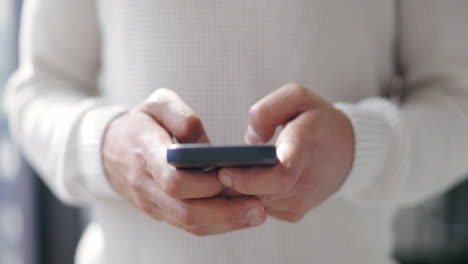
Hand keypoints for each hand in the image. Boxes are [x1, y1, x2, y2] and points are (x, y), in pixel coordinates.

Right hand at [103, 88, 266, 235]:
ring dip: (225, 222)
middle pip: (185, 210)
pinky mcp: (159, 211)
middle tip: (259, 208)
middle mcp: (146, 185)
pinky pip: (187, 225)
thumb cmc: (140, 123)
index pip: (173, 180)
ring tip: (257, 214)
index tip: (229, 177)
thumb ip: (181, 115)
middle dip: (224, 212)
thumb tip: (206, 145)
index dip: (203, 184)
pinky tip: (239, 216)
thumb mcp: (156, 103)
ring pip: (188, 223)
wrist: (108, 149)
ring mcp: (151, 202)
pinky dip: (215, 223)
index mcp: (145, 154)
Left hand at [218, 83, 353, 221]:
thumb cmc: (317, 120)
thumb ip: (267, 110)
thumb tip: (250, 141)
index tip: (224, 170)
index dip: (248, 179)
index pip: (280, 176)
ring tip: (218, 171)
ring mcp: (300, 203)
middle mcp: (305, 183)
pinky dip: (246, 194)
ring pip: (254, 203)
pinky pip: (259, 206)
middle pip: (258, 193)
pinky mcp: (293, 213)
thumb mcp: (297, 97)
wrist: (348, 152)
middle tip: (205, 169)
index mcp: (306, 149)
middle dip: (228, 184)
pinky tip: (240, 178)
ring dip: (234, 190)